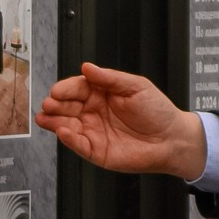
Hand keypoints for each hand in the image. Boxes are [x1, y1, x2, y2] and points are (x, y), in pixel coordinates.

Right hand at [38, 62, 207, 178]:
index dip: (66, 88)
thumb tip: (87, 67)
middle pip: (67, 107)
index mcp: (101, 94)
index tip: (58, 90)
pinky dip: (69, 139)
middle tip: (49, 103)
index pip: (77, 88)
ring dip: (54, 122)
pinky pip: (78, 145)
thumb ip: (109, 78)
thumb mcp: (135, 86)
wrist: (172, 139)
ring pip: (67, 125)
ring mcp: (93, 131)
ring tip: (46, 118)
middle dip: (56, 105)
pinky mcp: (96, 151)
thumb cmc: (158, 111)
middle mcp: (94, 112)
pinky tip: (63, 131)